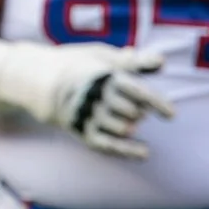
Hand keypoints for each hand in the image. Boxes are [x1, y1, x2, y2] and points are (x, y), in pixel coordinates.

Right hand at [0, 38, 175, 160]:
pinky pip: (106, 144)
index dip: (156, 103)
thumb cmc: (75, 63)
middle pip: (131, 111)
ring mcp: (83, 114)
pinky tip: (144, 152)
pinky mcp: (77, 128)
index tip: (171, 115)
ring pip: (122, 128)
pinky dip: (127, 150)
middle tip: (131, 104)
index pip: (135, 90)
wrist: (37, 78)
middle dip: (138, 110)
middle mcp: (91, 95)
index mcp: (100, 74)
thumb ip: (131, 61)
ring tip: (129, 118)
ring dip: (131, 125)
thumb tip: (161, 62)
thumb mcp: (100, 56)